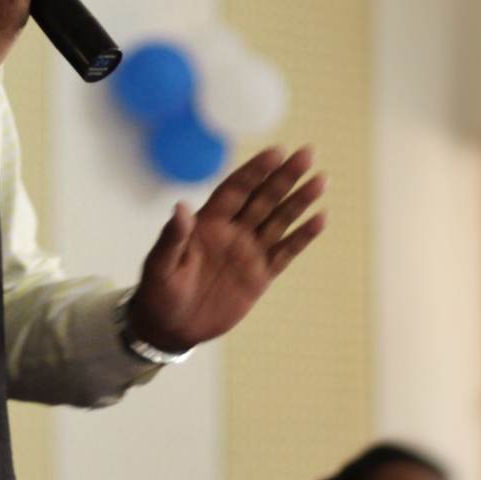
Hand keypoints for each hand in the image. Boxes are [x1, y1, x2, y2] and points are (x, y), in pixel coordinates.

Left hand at [126, 146, 325, 352]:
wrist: (172, 327)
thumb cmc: (158, 292)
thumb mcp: (160, 265)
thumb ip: (173, 237)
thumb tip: (180, 206)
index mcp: (207, 222)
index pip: (235, 189)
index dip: (254, 171)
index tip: (276, 152)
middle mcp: (232, 231)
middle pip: (263, 197)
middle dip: (285, 176)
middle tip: (307, 153)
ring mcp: (249, 252)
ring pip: (280, 220)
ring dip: (300, 200)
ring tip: (322, 179)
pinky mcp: (260, 276)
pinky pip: (286, 252)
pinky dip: (303, 236)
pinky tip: (320, 218)